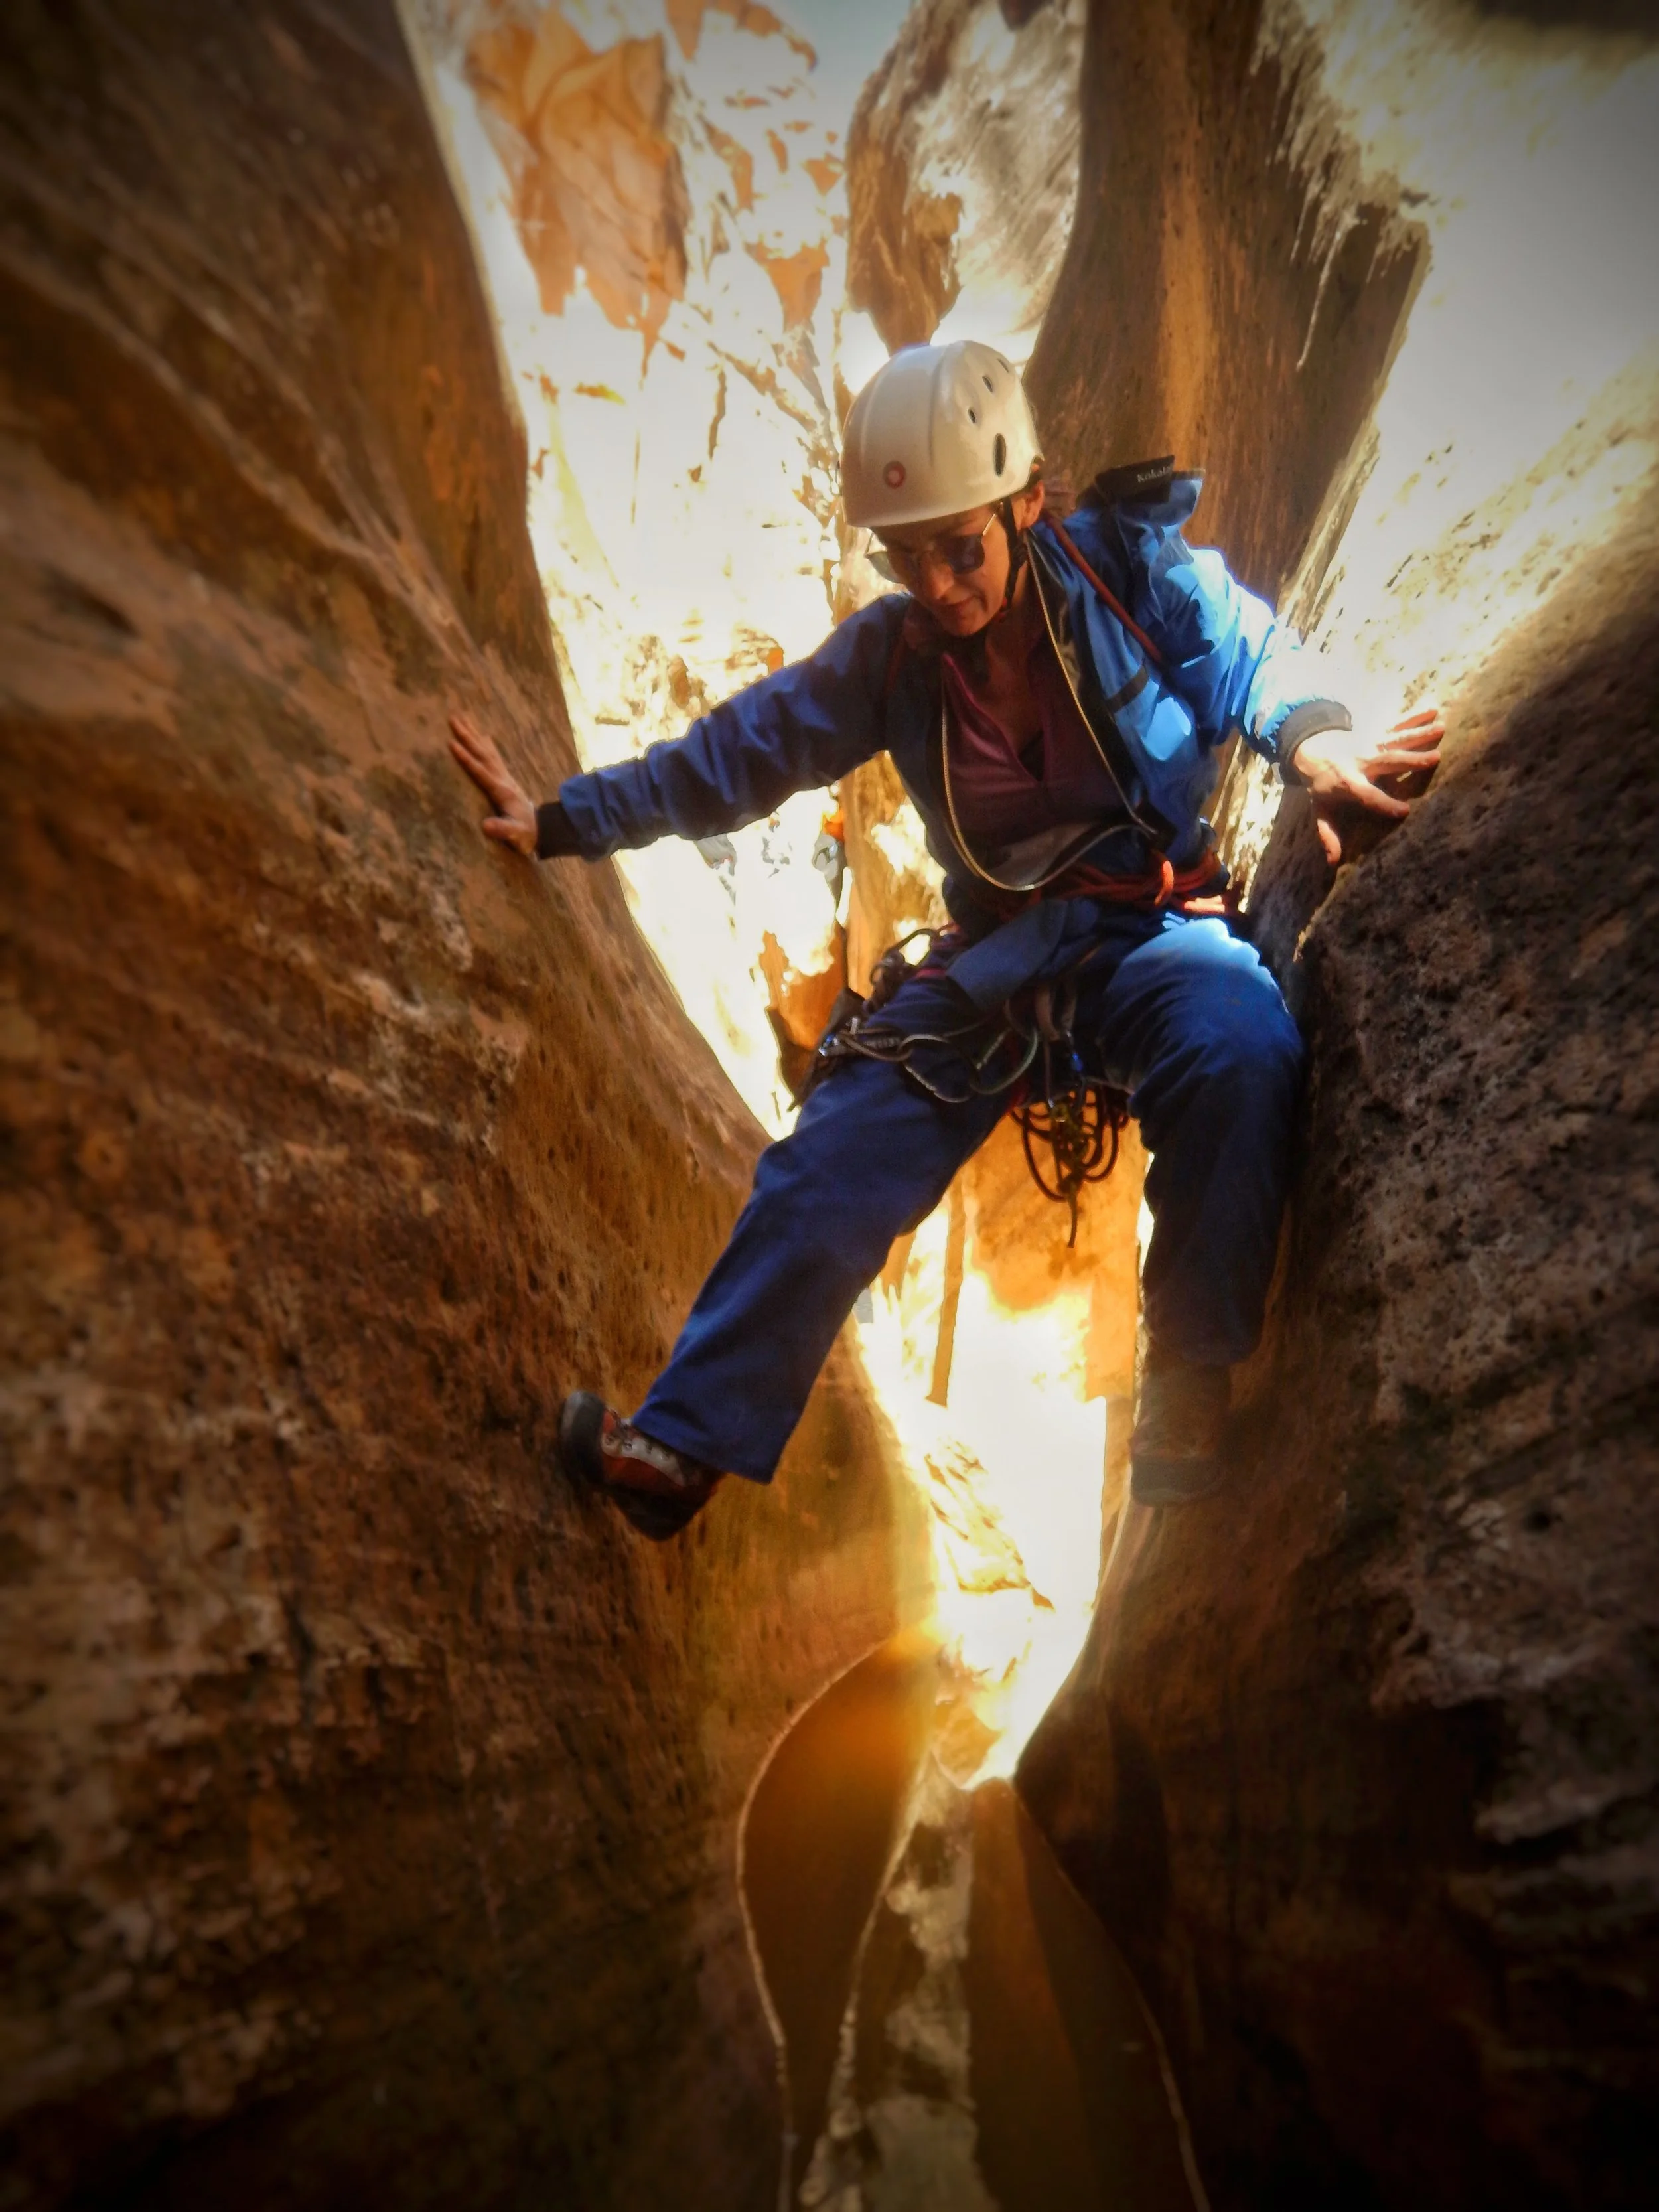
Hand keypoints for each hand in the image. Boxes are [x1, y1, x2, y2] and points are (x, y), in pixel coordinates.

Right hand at [448, 710, 537, 856]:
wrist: (543, 831)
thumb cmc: (525, 835)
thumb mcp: (515, 834)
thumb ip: (502, 829)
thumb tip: (485, 826)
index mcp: (501, 790)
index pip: (480, 771)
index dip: (466, 758)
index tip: (452, 743)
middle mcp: (503, 779)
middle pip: (483, 753)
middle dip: (467, 736)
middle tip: (453, 718)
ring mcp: (505, 777)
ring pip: (488, 750)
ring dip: (475, 734)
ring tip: (463, 718)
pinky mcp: (506, 779)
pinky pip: (494, 756)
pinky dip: (487, 744)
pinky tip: (484, 735)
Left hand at [1294, 704, 1443, 865]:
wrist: (1310, 750)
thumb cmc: (1321, 785)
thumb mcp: (1320, 810)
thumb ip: (1327, 834)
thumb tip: (1333, 861)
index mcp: (1349, 782)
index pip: (1368, 795)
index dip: (1385, 803)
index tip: (1405, 811)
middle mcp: (1362, 761)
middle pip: (1388, 761)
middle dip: (1410, 759)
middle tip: (1435, 758)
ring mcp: (1370, 744)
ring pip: (1396, 739)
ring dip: (1419, 733)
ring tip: (1441, 728)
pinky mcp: (1376, 733)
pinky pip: (1397, 725)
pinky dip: (1415, 717)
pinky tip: (1433, 711)